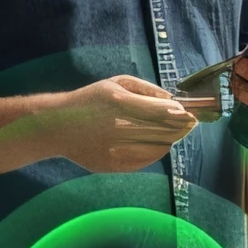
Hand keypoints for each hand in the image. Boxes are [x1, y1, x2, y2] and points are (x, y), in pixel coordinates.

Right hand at [0, 74, 197, 176]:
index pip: (164, 111)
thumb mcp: (116, 83)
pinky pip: (145, 161)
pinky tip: (158, 145)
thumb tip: (173, 100)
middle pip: (165, 131)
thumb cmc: (91, 100)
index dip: (182, 114)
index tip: (190, 113)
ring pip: (158, 148)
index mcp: (120, 102)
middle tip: (189, 124)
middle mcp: (119, 127)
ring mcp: (116, 148)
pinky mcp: (113, 164)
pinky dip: (157, 153)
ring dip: (170, 140)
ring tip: (173, 133)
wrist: (58, 126)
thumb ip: (146, 89)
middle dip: (182, 128)